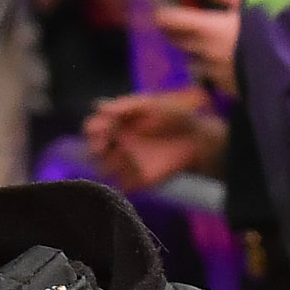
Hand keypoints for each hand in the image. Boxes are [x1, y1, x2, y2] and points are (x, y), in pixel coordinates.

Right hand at [83, 85, 226, 189]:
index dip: (92, 128)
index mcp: (116, 126)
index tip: (103, 126)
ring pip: (102, 169)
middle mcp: (116, 145)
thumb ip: (126, 104)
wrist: (197, 140)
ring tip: (124, 155)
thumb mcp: (151, 104)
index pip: (92, 128)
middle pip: (91, 151)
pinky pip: (120, 185)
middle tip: (103, 145)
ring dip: (107, 163)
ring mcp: (124, 164)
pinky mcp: (135, 181)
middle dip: (93, 147)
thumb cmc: (175, 117)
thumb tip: (97, 105)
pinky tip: (135, 169)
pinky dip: (122, 179)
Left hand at [151, 0, 239, 95]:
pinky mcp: (223, 87)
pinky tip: (226, 60)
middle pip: (176, 41)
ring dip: (195, 52)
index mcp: (208, 28)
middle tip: (184, 23)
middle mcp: (204, 52)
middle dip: (175, 32)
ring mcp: (212, 73)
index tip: (165, 11)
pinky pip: (208, 75)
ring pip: (191, 60)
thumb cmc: (271, 24)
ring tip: (210, 43)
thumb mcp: (248, 0)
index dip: (164, 15)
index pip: (171, 21)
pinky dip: (211, 67)